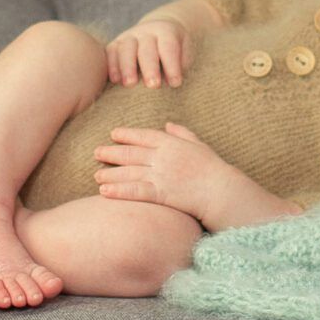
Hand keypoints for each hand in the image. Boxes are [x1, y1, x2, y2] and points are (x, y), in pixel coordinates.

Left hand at [94, 124, 268, 228]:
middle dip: (112, 153)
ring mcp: (161, 175)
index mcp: (172, 143)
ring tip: (97, 176)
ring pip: (129, 172)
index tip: (113, 133)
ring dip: (111, 173)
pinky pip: (135, 191)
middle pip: (132, 153)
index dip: (127, 134)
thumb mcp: (200, 146)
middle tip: (97, 153)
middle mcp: (164, 157)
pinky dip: (118, 191)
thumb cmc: (214, 170)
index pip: (144, 135)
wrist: (222, 191)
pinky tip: (104, 192)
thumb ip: (183, 134)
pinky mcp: (162, 193)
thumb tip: (169, 125)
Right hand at [108, 15, 195, 86]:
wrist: (158, 30)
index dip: (172, 65)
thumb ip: (179, 65)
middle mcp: (146, 32)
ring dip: (127, 67)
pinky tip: (114, 80)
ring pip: (126, 49)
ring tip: (129, 84)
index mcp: (166, 32)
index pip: (169, 47)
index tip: (175, 84)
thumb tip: (169, 82)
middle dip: (150, 68)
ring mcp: (129, 36)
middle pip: (147, 49)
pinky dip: (111, 66)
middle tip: (153, 85)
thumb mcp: (183, 52)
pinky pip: (111, 52)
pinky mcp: (116, 43)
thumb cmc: (174, 49)